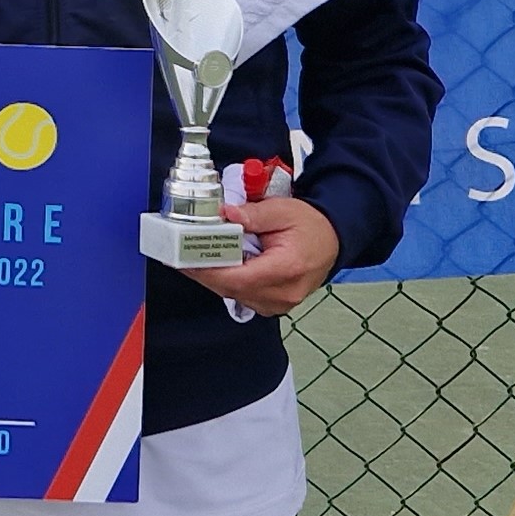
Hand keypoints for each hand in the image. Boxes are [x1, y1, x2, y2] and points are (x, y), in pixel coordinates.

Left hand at [187, 192, 339, 316]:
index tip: (185, 260)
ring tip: (197, 258)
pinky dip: (228, 282)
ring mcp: (280, 304)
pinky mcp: (275, 305)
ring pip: (235, 295)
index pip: (238, 278)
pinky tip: (219, 266)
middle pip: (232, 289)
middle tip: (181, 256)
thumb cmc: (311, 226)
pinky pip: (244, 297)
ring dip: (215, 278)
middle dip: (204, 273)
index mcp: (286, 269)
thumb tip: (226, 213)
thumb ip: (253, 214)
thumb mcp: (283, 210)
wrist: (333, 239)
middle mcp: (284, 293)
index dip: (207, 271)